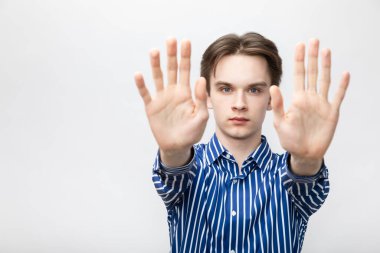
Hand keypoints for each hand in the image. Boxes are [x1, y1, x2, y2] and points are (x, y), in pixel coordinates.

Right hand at [134, 39, 208, 164]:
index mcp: (186, 93)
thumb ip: (201, 99)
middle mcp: (173, 92)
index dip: (186, 56)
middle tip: (171, 39)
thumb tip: (200, 79)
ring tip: (154, 51)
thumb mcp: (201, 117)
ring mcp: (161, 99)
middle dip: (172, 55)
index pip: (186, 70)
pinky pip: (145, 94)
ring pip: (158, 78)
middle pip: (172, 69)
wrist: (177, 147)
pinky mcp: (151, 108)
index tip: (185, 41)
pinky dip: (142, 85)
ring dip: (155, 65)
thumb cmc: (191, 132)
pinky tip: (139, 75)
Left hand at [270, 39, 349, 174]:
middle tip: (314, 40)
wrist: (304, 153)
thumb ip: (278, 105)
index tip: (300, 45)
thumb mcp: (280, 122)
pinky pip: (338, 96)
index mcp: (297, 98)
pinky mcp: (332, 113)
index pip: (298, 74)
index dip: (299, 60)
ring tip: (326, 50)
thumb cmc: (290, 139)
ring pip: (325, 80)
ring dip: (326, 66)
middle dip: (312, 57)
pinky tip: (344, 74)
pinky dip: (342, 86)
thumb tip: (273, 86)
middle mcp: (310, 98)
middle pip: (312, 73)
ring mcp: (322, 104)